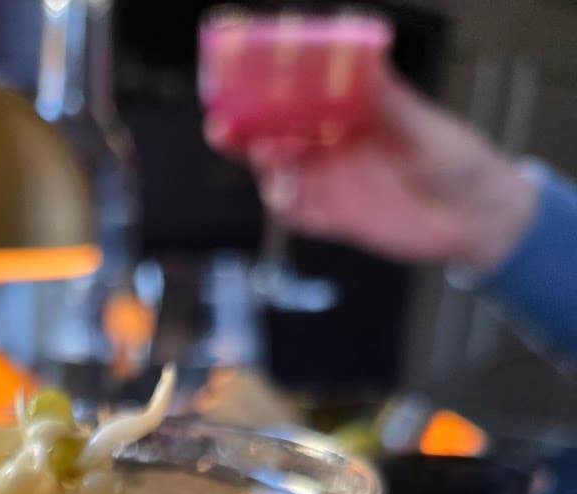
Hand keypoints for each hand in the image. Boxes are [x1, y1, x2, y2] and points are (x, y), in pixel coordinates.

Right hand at [206, 66, 538, 274]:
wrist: (475, 222)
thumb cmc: (459, 162)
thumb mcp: (423, 127)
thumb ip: (389, 102)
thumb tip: (365, 61)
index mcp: (354, 111)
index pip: (304, 92)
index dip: (272, 85)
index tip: (249, 76)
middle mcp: (337, 144)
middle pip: (279, 132)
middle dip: (248, 128)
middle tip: (227, 123)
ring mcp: (334, 181)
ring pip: (280, 173)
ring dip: (264, 166)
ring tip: (266, 157)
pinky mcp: (335, 218)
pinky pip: (296, 214)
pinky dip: (283, 206)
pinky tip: (283, 197)